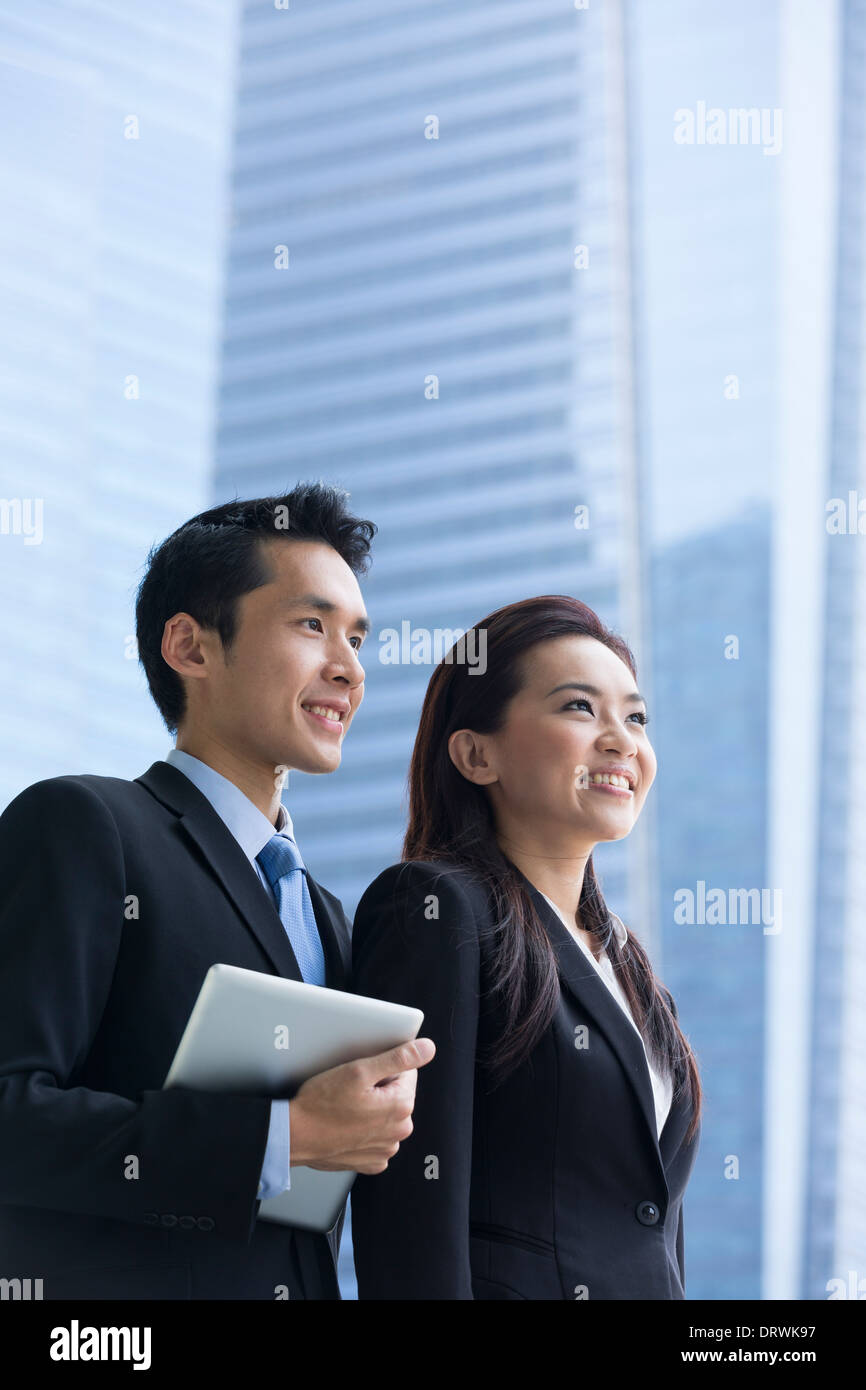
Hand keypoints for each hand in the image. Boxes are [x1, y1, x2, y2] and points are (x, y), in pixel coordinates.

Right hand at [288, 1038, 434, 1173]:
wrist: (294, 1136)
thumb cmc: (320, 1104)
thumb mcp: (359, 1070)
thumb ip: (398, 1058)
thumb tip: (427, 1049)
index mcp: (401, 1106)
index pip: (407, 1072)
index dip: (383, 1068)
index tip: (363, 1075)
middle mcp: (399, 1131)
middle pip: (397, 1094)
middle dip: (379, 1089)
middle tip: (351, 1091)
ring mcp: (385, 1149)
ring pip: (386, 1115)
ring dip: (372, 1109)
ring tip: (346, 1108)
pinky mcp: (371, 1161)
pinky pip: (376, 1137)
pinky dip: (365, 1130)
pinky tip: (347, 1125)